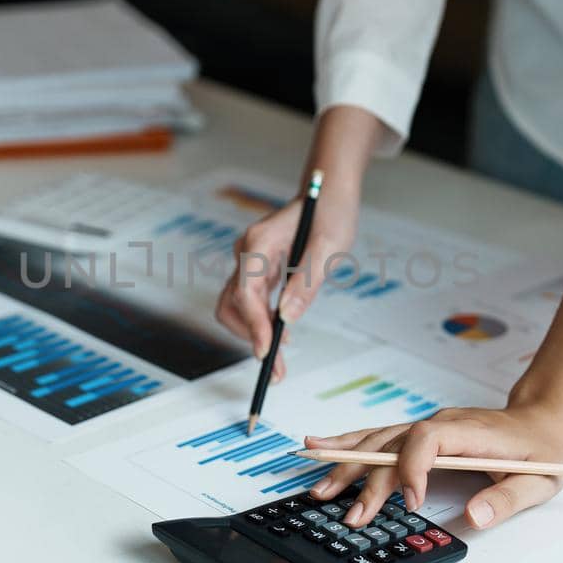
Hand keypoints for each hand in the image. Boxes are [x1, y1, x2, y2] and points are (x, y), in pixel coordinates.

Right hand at [215, 108, 377, 380]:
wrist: (327, 195)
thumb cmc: (330, 214)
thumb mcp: (329, 247)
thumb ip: (307, 282)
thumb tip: (287, 319)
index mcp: (258, 244)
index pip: (245, 293)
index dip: (254, 326)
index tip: (267, 353)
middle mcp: (246, 254)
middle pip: (231, 305)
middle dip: (250, 337)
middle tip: (277, 367)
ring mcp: (249, 263)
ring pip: (235, 308)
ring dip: (253, 334)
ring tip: (281, 358)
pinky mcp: (257, 272)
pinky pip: (250, 304)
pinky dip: (261, 324)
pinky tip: (283, 337)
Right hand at [302, 400, 562, 530]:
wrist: (541, 421)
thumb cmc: (540, 451)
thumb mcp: (538, 481)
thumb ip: (506, 500)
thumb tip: (475, 517)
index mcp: (468, 433)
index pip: (428, 440)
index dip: (413, 468)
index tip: (411, 501)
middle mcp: (441, 424)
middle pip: (394, 444)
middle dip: (368, 478)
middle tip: (350, 514)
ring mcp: (428, 427)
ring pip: (380, 439)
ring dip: (348, 461)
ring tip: (319, 484)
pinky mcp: (420, 434)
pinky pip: (380, 437)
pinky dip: (350, 443)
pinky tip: (322, 446)